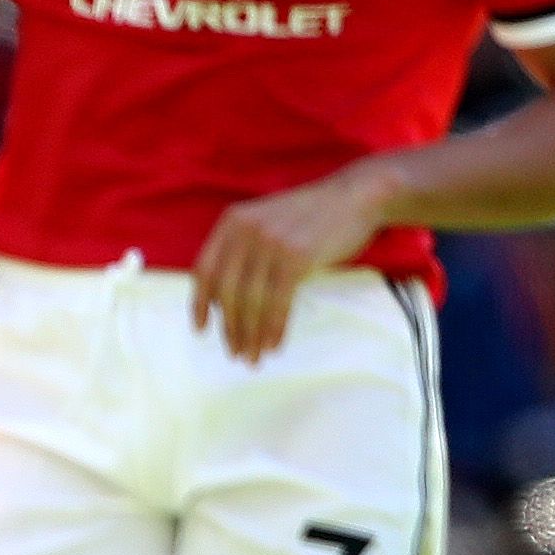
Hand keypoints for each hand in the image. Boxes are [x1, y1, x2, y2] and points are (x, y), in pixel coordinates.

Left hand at [188, 164, 391, 362]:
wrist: (355, 197)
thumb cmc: (311, 217)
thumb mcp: (266, 223)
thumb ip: (243, 252)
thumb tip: (225, 303)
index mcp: (232, 222)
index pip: (205, 269)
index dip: (200, 303)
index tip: (201, 330)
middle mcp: (246, 230)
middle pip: (227, 291)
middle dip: (230, 328)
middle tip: (236, 353)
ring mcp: (271, 242)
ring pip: (252, 300)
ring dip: (251, 335)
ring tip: (253, 357)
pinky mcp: (296, 256)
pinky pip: (278, 301)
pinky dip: (274, 328)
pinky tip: (274, 345)